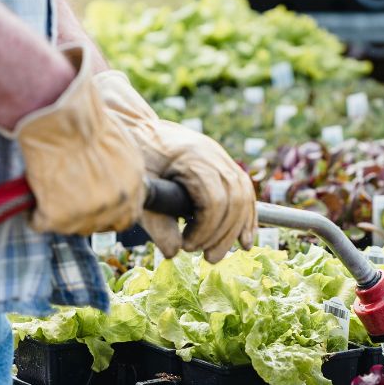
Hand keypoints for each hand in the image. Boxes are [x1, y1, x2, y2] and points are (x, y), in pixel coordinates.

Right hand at [11, 45, 144, 234]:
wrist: (58, 114)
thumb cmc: (82, 117)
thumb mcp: (117, 144)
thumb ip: (119, 170)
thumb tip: (110, 178)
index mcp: (134, 185)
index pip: (128, 216)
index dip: (111, 213)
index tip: (96, 207)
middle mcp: (116, 203)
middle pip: (102, 225)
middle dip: (86, 216)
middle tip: (68, 201)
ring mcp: (89, 213)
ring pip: (73, 227)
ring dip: (61, 214)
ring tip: (48, 194)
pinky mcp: (58, 216)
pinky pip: (41, 223)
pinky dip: (35, 214)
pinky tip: (32, 199)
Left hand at [95, 71, 255, 261]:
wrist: (138, 126)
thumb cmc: (136, 156)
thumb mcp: (141, 189)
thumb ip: (156, 222)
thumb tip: (174, 252)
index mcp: (192, 157)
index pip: (214, 201)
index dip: (205, 230)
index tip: (187, 246)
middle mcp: (213, 155)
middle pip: (234, 201)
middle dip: (223, 236)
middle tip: (206, 258)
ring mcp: (222, 158)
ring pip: (244, 197)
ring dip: (236, 231)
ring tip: (218, 254)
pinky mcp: (224, 164)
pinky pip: (245, 192)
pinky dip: (247, 218)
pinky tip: (245, 240)